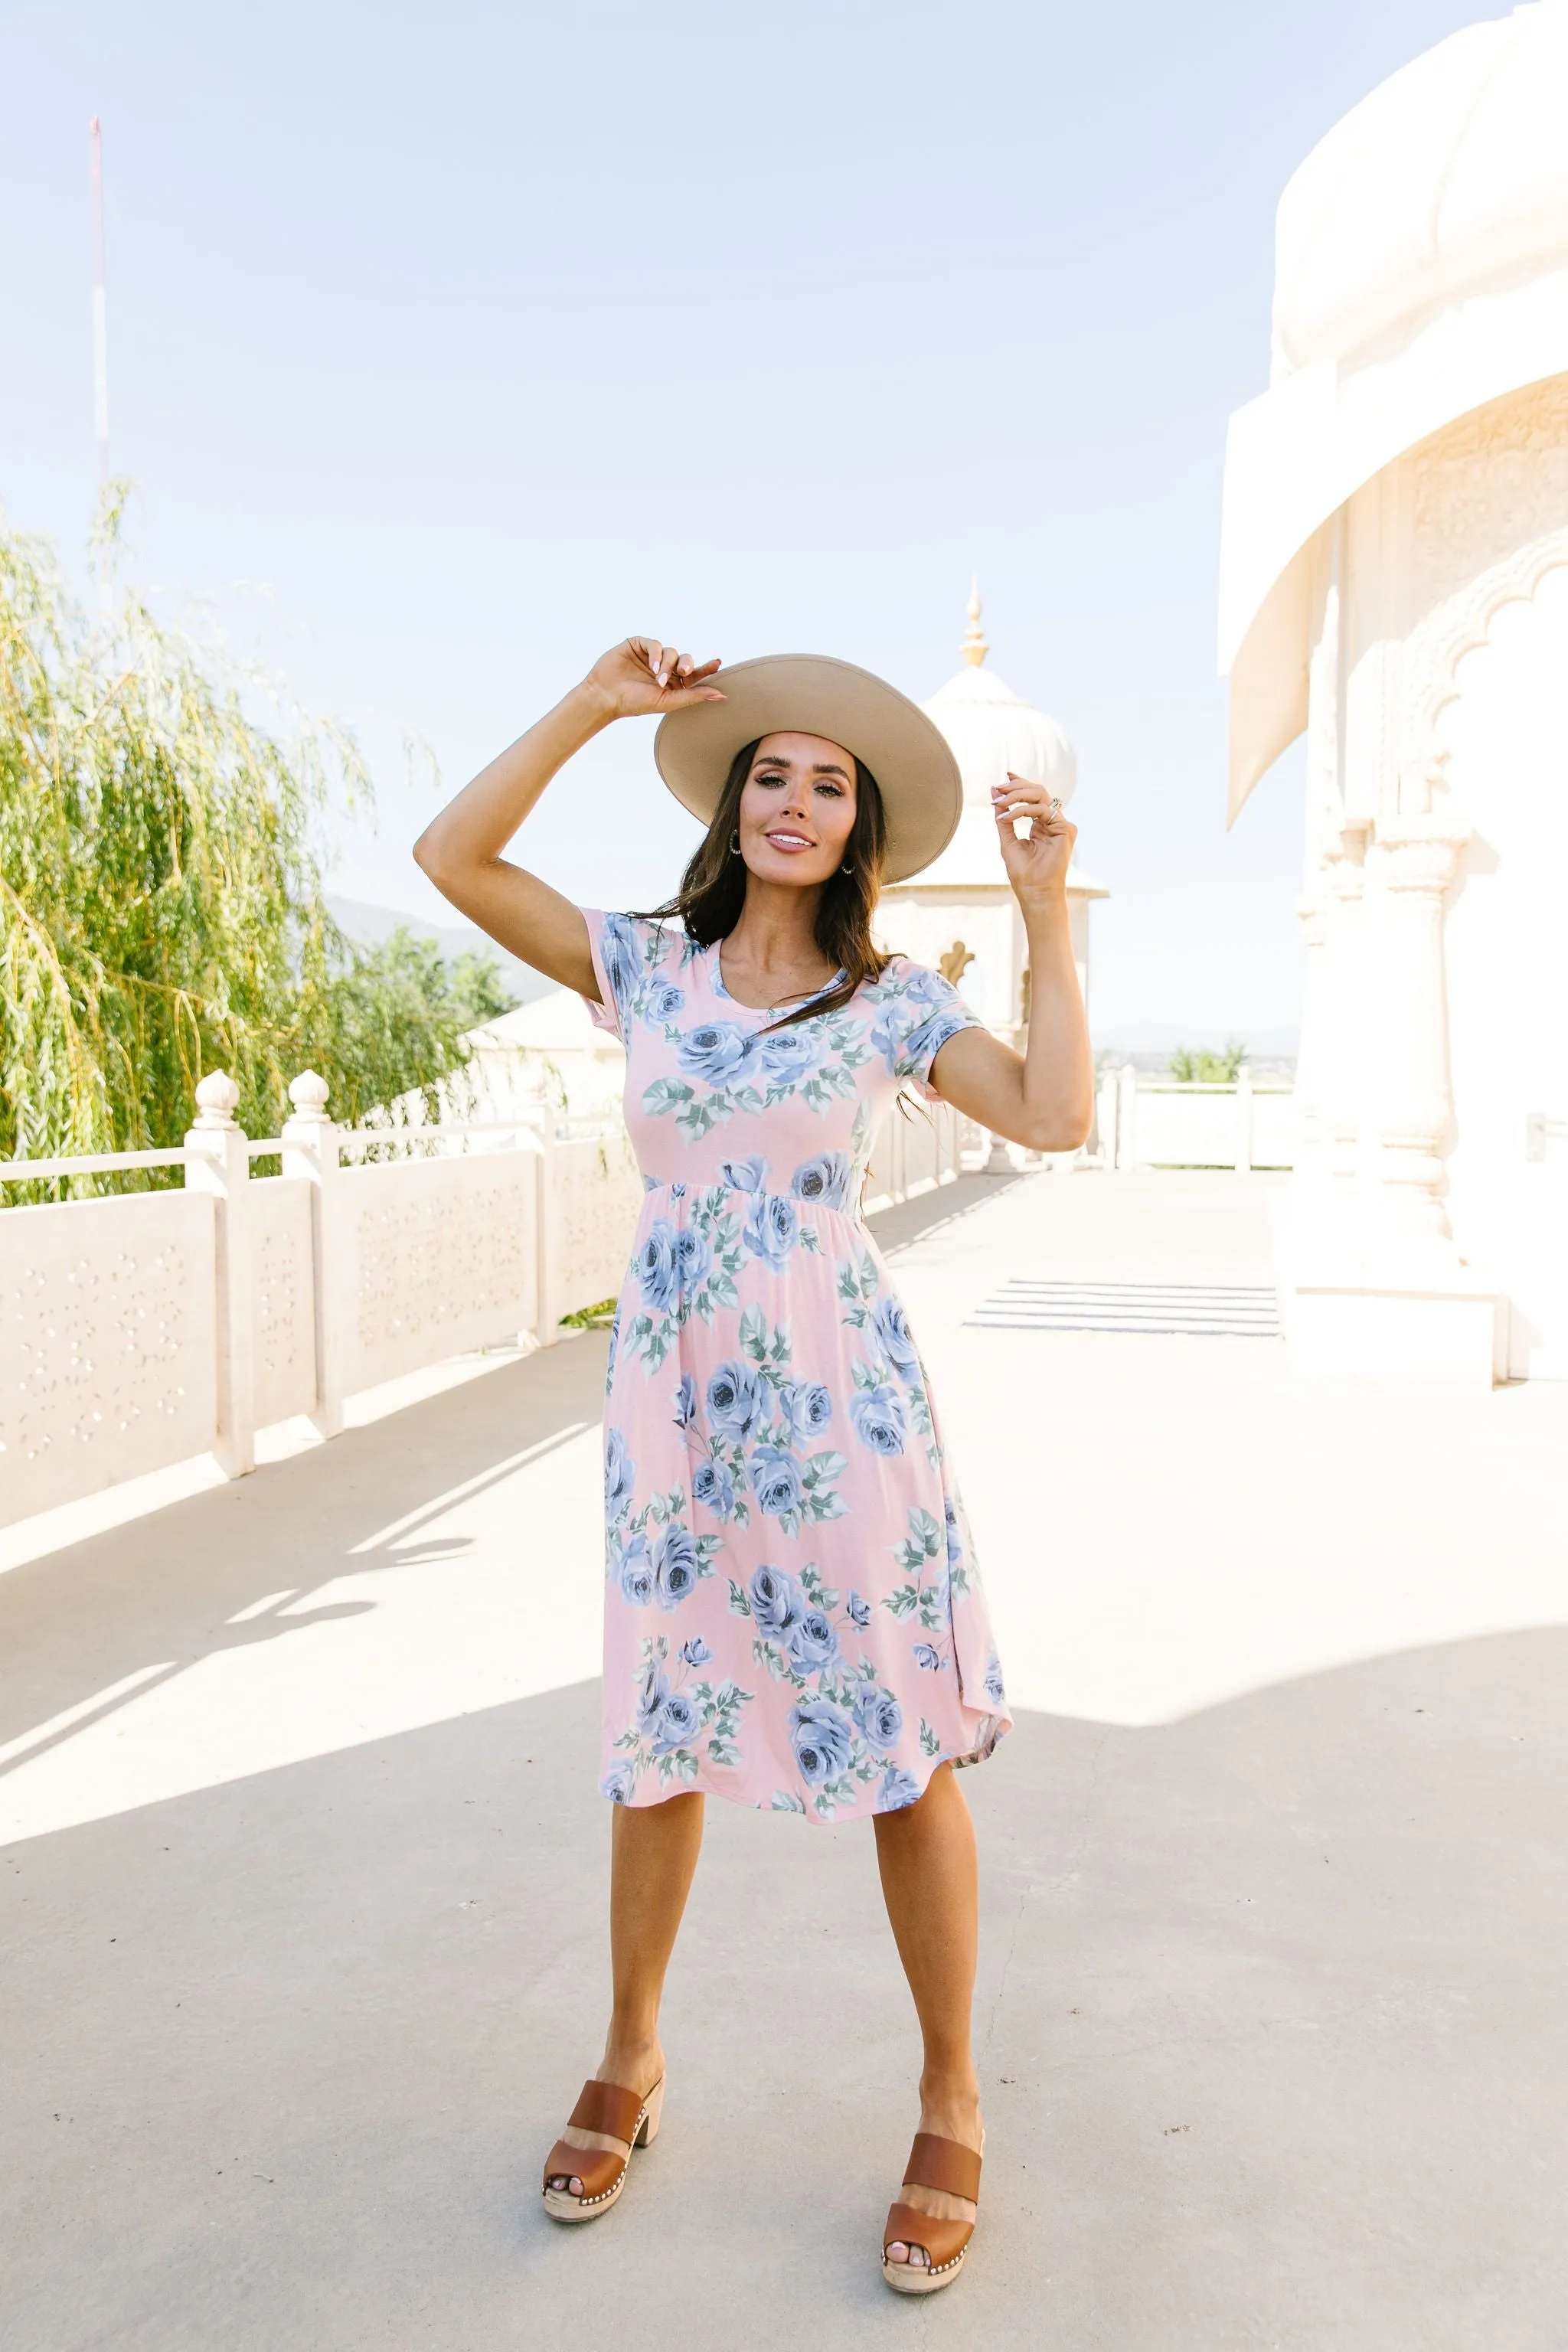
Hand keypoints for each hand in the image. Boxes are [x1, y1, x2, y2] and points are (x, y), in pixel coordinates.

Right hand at [583, 637, 725, 721]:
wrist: (605, 696)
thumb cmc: (635, 703)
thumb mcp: (668, 702)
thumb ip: (694, 696)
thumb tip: (721, 695)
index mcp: (672, 683)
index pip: (694, 673)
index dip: (707, 668)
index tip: (718, 664)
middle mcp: (663, 668)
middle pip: (685, 659)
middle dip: (687, 665)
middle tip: (684, 672)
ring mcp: (650, 656)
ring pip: (670, 651)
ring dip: (667, 664)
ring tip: (658, 678)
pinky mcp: (637, 645)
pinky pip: (654, 643)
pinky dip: (656, 653)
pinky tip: (652, 666)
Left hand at [991, 772, 1075, 906]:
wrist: (1034, 891)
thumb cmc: (1023, 872)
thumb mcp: (1007, 839)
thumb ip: (1003, 816)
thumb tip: (994, 791)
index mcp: (1041, 824)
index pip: (1032, 797)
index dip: (1020, 784)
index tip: (1004, 776)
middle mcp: (1052, 822)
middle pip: (1037, 792)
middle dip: (1016, 787)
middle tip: (998, 790)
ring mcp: (1060, 825)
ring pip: (1041, 796)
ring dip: (1017, 796)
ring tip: (999, 803)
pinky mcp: (1066, 829)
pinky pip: (1042, 810)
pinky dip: (1022, 810)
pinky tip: (1007, 818)